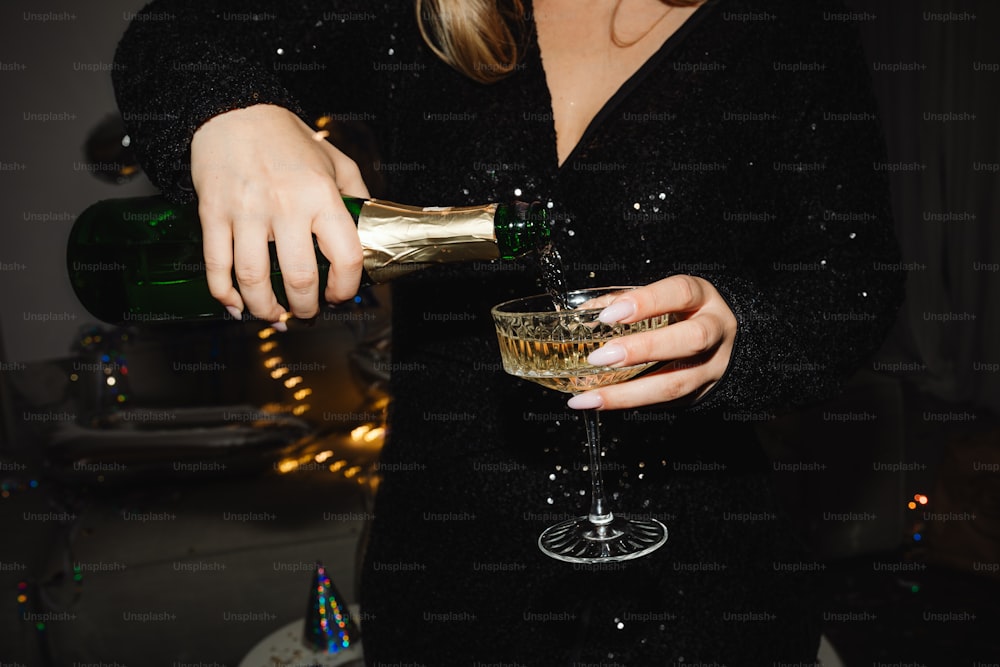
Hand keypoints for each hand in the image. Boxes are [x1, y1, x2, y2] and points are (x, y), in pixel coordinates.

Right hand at [190, 104, 369, 325]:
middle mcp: (285, 206)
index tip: (340, 295)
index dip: (346, 287)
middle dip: (305, 308)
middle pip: (299, 279)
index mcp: (321, 195)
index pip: (346, 257)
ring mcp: (246, 212)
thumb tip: (369, 230)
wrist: (232, 110)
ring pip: (254, 280)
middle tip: (306, 312)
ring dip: (265, 309)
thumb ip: (355, 196)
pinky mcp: (213, 213)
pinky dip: (224, 294)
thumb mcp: (334, 160)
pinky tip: (235, 304)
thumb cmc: (285, 136)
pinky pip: (217, 266)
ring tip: (274, 315)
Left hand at [565, 275, 736, 409]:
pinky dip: (630, 404)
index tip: (608, 315)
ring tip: (589, 397)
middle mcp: (715, 330)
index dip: (645, 302)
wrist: (724, 340)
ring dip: (627, 394)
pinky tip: (601, 404)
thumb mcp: (661, 298)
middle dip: (641, 350)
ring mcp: (712, 366)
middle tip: (599, 358)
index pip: (680, 293)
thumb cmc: (682, 314)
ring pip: (676, 383)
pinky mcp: (701, 393)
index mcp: (702, 297)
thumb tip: (581, 315)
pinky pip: (665, 403)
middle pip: (690, 340)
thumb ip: (624, 302)